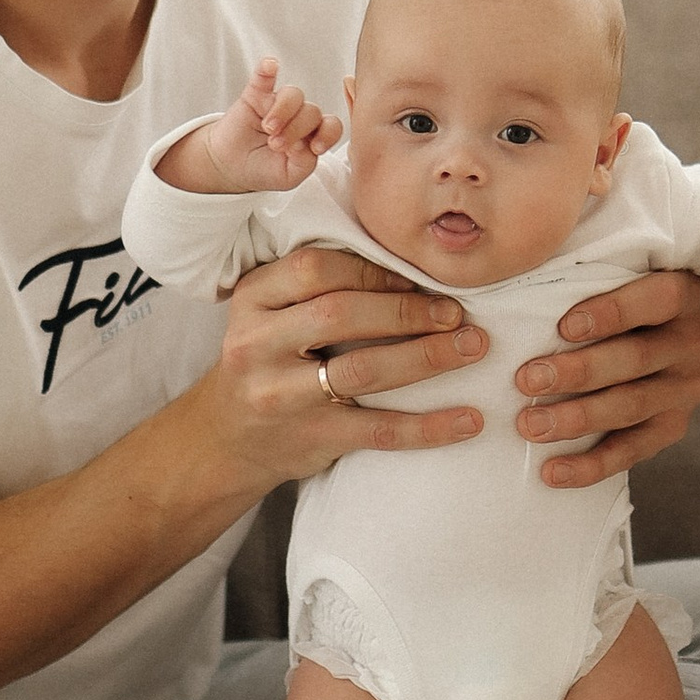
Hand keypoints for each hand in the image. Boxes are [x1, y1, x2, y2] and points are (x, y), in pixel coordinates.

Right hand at [200, 54, 342, 193]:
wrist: (231, 167)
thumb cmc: (265, 170)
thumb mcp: (290, 177)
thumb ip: (305, 163)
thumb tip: (307, 144)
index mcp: (313, 136)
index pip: (332, 126)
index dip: (328, 134)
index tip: (315, 148)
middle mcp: (300, 117)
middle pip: (311, 112)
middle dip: (296, 129)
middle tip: (276, 145)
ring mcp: (278, 104)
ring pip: (293, 95)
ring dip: (282, 111)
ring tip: (268, 128)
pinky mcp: (256, 94)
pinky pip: (264, 76)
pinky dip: (267, 69)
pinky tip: (269, 67)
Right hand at [214, 243, 485, 483]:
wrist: (226, 437)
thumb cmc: (266, 361)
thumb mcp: (269, 312)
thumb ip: (315, 285)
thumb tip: (408, 262)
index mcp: (253, 298)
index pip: (314, 268)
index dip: (373, 269)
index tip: (418, 276)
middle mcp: (258, 343)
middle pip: (340, 314)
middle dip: (408, 310)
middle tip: (458, 313)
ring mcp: (281, 394)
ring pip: (363, 369)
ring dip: (427, 356)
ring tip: (473, 347)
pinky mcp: (310, 437)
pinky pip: (378, 430)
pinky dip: (429, 427)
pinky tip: (469, 420)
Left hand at [512, 263, 699, 489]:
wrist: (640, 344)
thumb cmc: (605, 302)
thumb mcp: (607, 278)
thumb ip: (584, 276)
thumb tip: (526, 276)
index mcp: (682, 294)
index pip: (657, 299)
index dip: (612, 313)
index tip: (563, 328)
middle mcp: (694, 341)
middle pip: (636, 359)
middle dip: (578, 372)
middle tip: (527, 380)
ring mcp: (687, 388)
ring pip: (632, 406)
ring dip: (577, 418)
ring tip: (530, 425)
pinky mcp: (674, 427)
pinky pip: (632, 451)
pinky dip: (589, 465)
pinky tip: (552, 471)